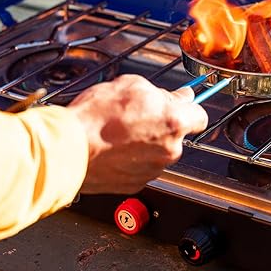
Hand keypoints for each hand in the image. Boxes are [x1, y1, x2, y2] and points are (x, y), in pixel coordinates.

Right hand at [67, 74, 207, 193]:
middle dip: (162, 124)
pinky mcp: (135, 185)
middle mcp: (169, 150)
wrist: (69, 149)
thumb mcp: (133, 86)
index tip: (181, 104)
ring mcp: (153, 170)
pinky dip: (132, 158)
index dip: (189, 108)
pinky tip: (114, 147)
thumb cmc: (97, 116)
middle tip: (137, 113)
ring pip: (158, 151)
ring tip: (119, 131)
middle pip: (176, 135)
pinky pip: (141, 167)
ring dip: (146, 142)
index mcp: (174, 122)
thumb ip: (163, 93)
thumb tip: (180, 96)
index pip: (200, 116)